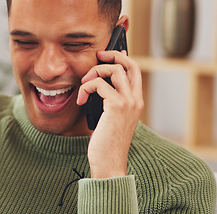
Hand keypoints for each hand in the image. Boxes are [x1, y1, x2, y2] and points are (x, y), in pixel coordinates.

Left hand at [77, 50, 143, 177]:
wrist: (109, 163)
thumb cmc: (106, 143)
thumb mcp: (109, 118)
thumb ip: (108, 100)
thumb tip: (99, 84)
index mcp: (136, 102)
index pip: (134, 71)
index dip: (122, 58)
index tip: (109, 54)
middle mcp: (136, 100)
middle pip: (128, 64)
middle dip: (111, 55)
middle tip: (97, 56)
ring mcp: (128, 102)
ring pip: (114, 70)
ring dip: (94, 72)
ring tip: (84, 84)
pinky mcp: (116, 106)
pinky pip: (99, 84)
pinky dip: (86, 88)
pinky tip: (81, 100)